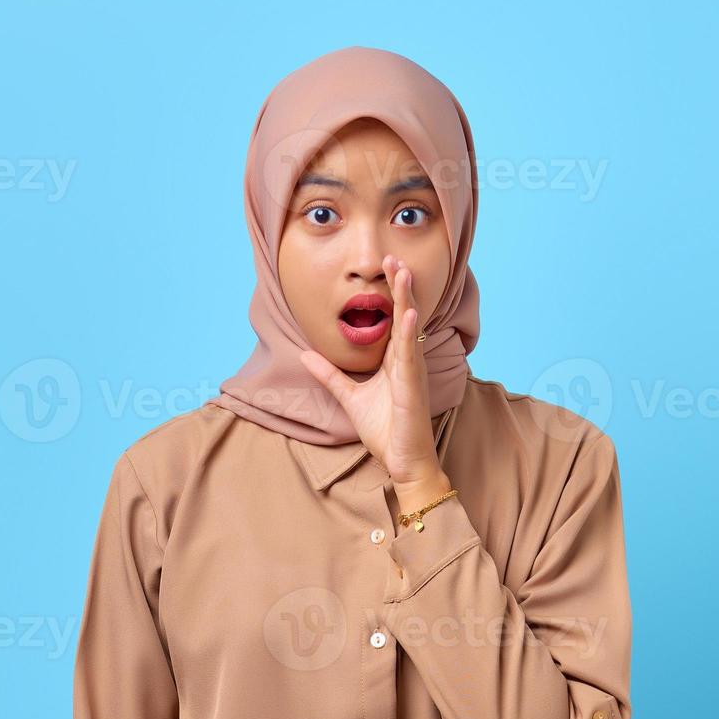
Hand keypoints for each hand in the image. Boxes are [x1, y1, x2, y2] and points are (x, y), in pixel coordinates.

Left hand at [299, 255, 452, 509]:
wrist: (403, 462)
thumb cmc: (387, 431)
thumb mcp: (349, 397)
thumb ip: (330, 375)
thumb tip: (306, 354)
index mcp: (395, 362)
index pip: (394, 321)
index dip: (392, 294)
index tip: (387, 267)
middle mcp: (407, 362)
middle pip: (404, 316)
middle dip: (400, 286)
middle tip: (394, 256)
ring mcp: (412, 372)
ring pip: (409, 328)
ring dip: (407, 300)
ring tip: (403, 273)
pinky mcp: (413, 386)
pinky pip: (411, 355)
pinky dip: (409, 333)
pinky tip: (409, 314)